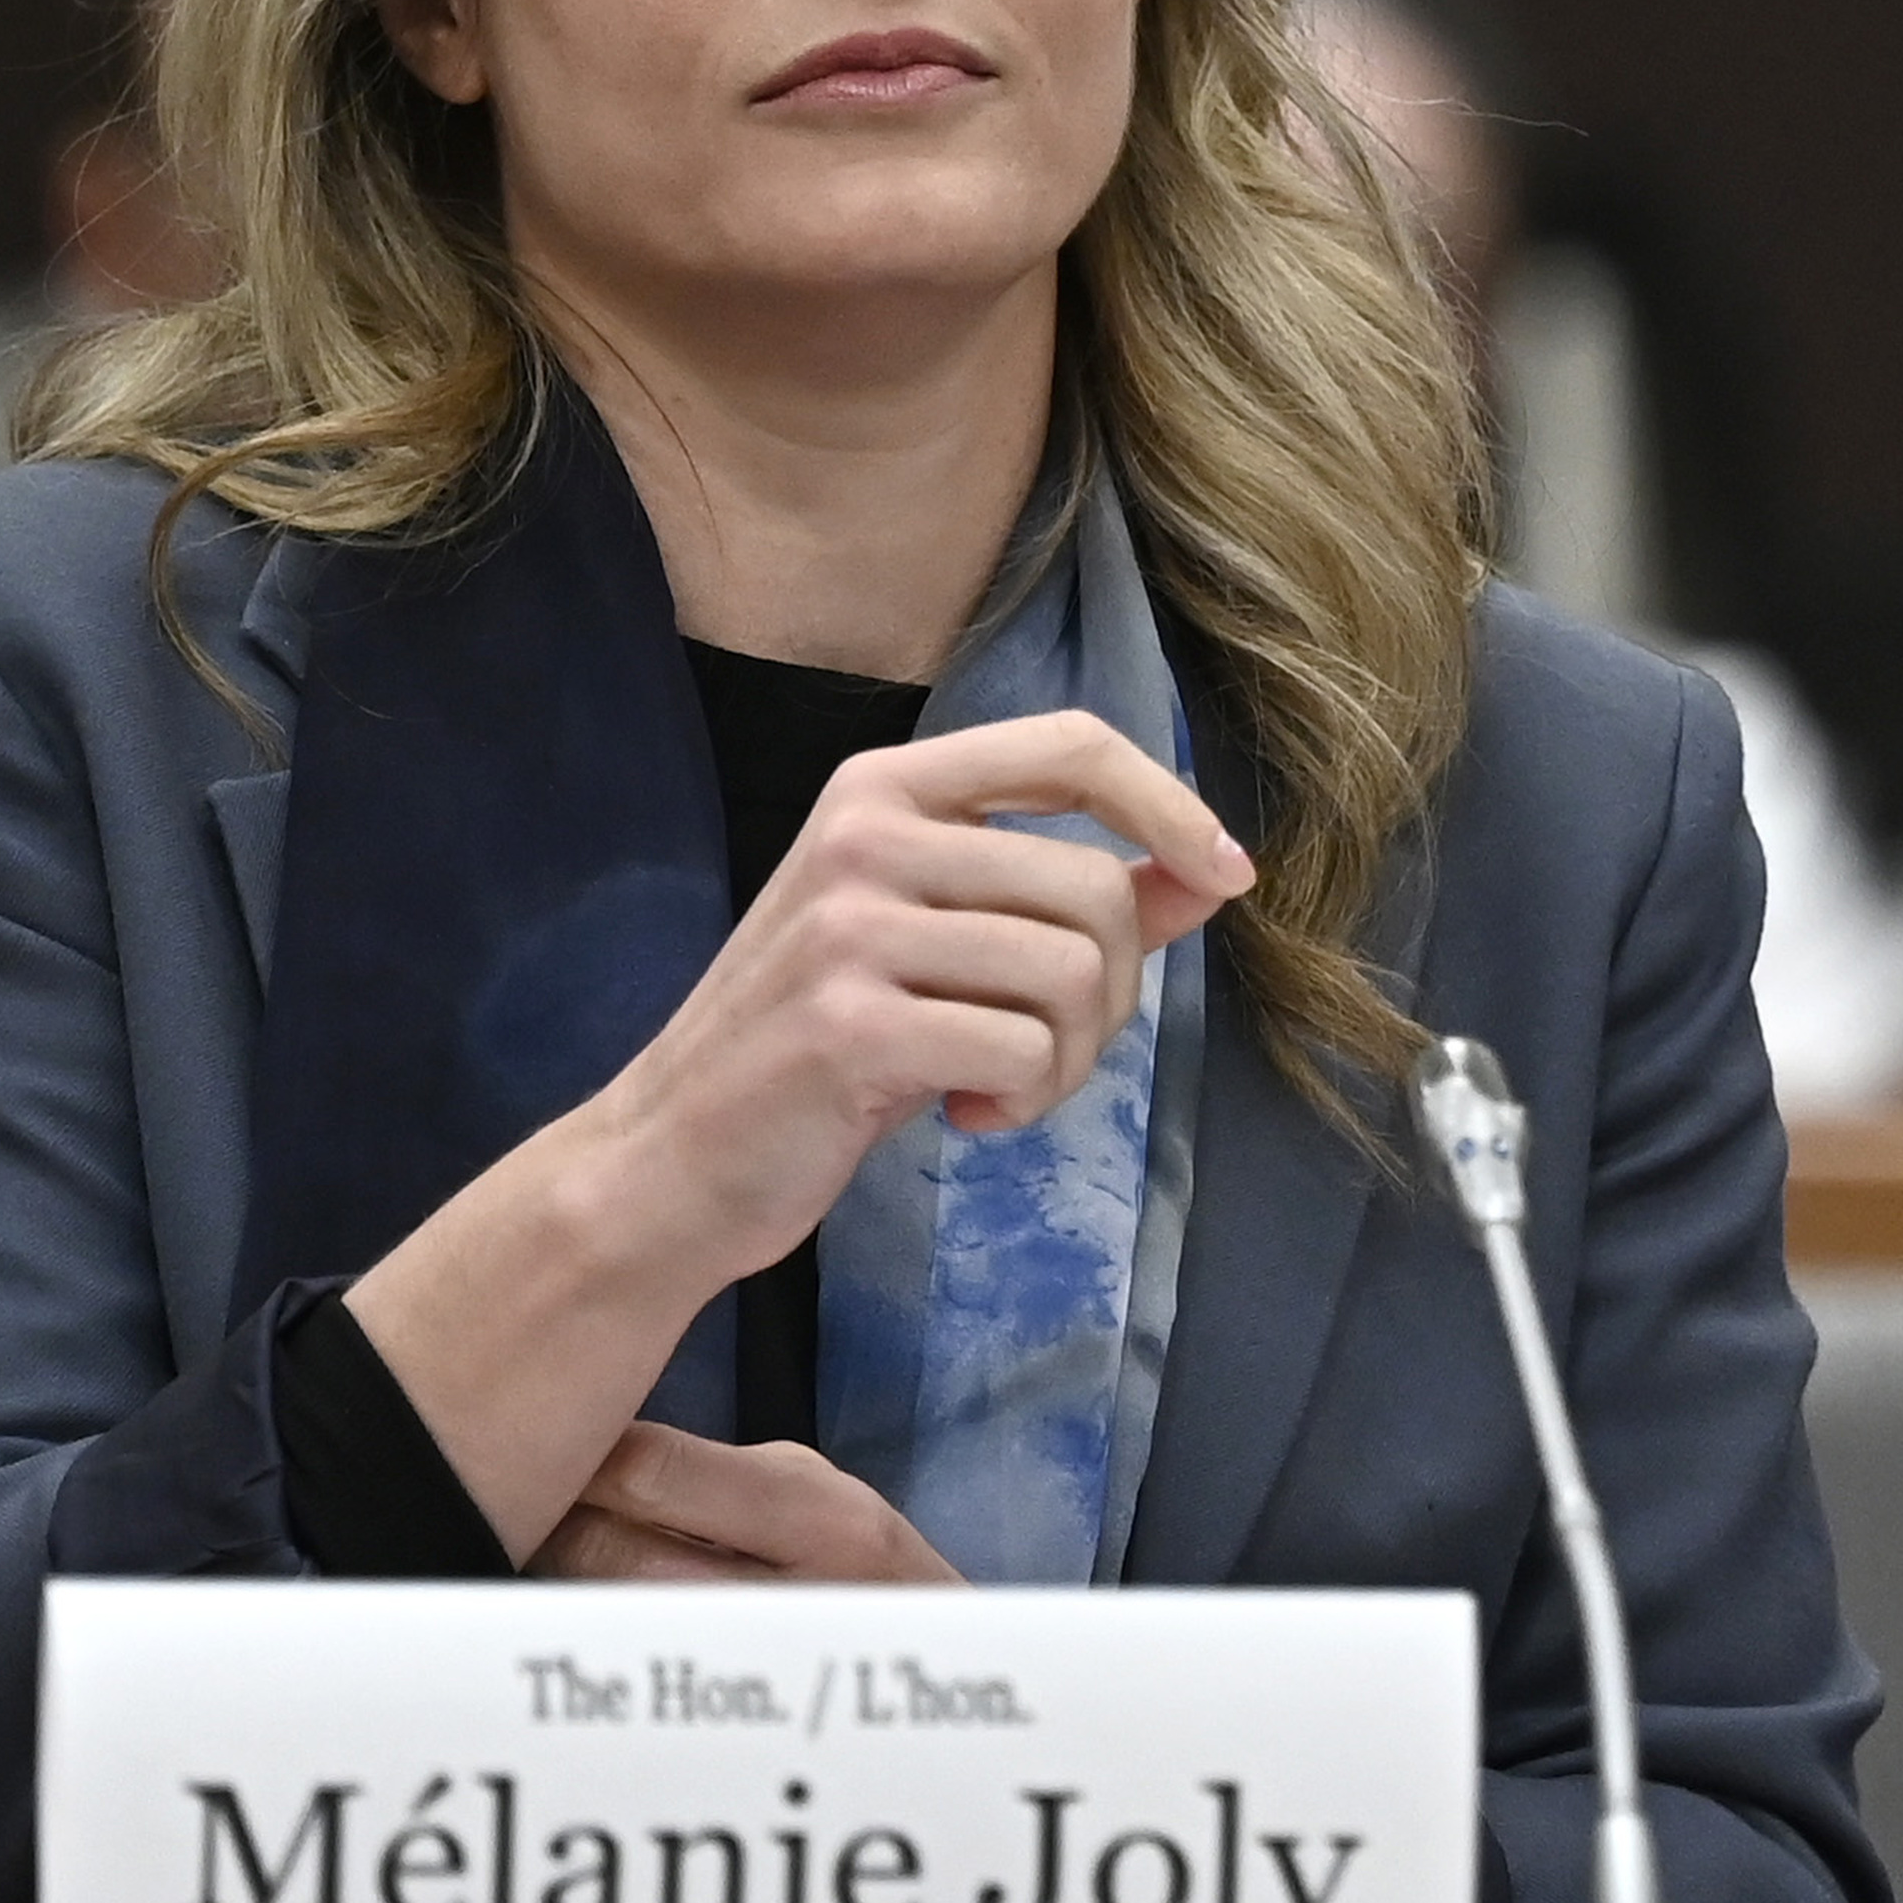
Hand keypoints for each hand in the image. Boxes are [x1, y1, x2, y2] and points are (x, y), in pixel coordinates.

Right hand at [345, 710, 1241, 1567]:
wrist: (673, 1158)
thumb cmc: (821, 1047)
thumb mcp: (936, 943)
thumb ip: (1058, 899)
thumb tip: (1210, 873)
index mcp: (884, 787)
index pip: (1070, 744)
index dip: (1170, 805)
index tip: (1229, 876)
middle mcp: (863, 834)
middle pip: (1094, 888)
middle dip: (1113, 994)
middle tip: (1047, 1048)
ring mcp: (849, 925)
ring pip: (1074, 972)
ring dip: (1067, 1059)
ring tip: (997, 1081)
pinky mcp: (849, 1022)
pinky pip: (1023, 1051)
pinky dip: (1022, 1100)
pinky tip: (962, 1113)